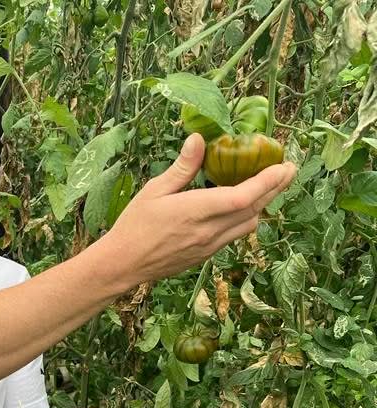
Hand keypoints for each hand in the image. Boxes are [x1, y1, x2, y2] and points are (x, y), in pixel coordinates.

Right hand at [106, 133, 296, 283]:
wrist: (123, 264)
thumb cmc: (134, 226)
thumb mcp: (154, 190)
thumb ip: (182, 167)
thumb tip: (199, 139)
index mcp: (196, 211)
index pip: (243, 196)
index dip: (268, 181)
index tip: (283, 165)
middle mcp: (208, 231)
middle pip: (254, 210)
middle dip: (275, 189)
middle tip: (288, 169)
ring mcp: (209, 246)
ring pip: (248, 225)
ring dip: (261, 205)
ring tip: (267, 186)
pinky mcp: (205, 255)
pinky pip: (234, 235)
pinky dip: (245, 218)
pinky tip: (241, 207)